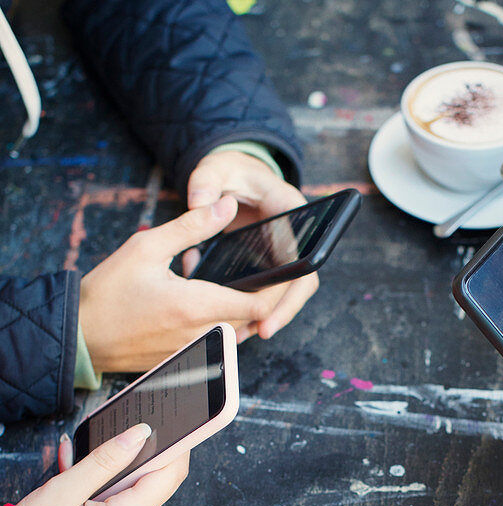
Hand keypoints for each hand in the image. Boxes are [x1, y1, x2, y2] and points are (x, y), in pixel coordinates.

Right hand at [18, 424, 188, 505]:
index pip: (170, 475)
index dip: (177, 446)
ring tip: (76, 456)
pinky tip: (75, 473)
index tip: (179, 424)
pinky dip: (100, 487)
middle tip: (115, 431)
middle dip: (133, 455)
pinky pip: (117, 505)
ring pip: (130, 491)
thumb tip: (138, 434)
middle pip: (151, 482)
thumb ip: (106, 460)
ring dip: (109, 470)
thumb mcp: (65, 490)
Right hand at [79, 197, 305, 373]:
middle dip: (259, 299)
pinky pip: (215, 346)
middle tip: (257, 274)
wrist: (80, 335)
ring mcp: (192, 354)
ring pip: (235, 336)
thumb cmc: (108, 291)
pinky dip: (220, 328)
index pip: (258, 305)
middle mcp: (200, 336)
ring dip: (239, 315)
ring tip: (232, 288)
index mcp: (195, 306)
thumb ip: (192, 226)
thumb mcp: (147, 247)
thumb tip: (227, 205)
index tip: (280, 272)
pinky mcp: (183, 364)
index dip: (276, 289)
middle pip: (252, 322)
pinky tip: (206, 308)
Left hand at [185, 150, 318, 338]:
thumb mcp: (214, 170)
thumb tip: (199, 204)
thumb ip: (205, 184)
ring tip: (249, 335)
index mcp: (288, 207)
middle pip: (301, 279)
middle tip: (264, 331)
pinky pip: (271, 291)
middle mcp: (294, 233)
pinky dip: (257, 309)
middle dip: (284, 308)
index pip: (300, 249)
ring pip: (288, 290)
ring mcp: (284, 251)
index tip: (273, 298)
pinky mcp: (271, 263)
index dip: (290, 279)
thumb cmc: (227, 171)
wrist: (233, 176)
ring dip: (272, 314)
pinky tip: (238, 326)